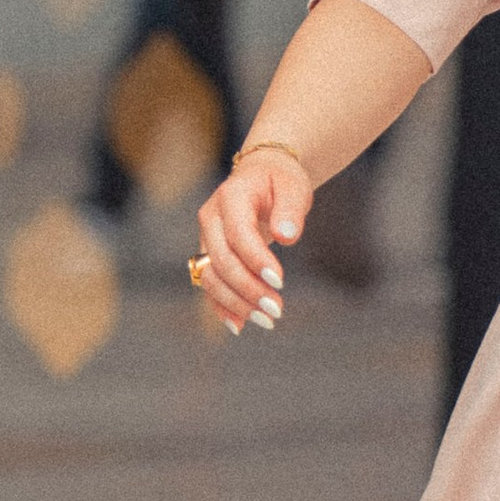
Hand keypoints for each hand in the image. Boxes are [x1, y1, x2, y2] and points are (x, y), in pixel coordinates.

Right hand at [192, 144, 304, 335]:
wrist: (261, 174)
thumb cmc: (280, 181)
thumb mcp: (293, 187)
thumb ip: (291, 210)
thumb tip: (286, 237)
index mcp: (230, 197)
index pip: (238, 234)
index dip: (256, 260)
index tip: (280, 281)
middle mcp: (210, 218)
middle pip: (222, 261)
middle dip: (248, 289)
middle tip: (277, 310)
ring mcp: (206, 238)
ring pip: (211, 277)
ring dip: (236, 303)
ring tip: (266, 320)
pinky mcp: (209, 255)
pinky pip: (210, 284)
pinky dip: (221, 306)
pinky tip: (240, 325)